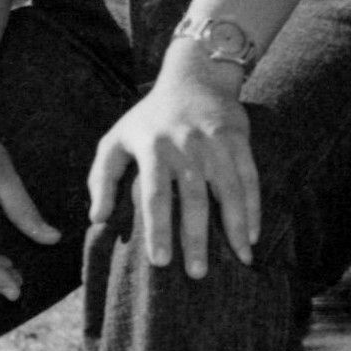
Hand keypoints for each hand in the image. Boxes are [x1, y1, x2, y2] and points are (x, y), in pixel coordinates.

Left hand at [88, 50, 261, 276]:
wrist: (194, 76)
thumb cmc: (149, 118)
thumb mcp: (115, 139)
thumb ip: (102, 178)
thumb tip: (97, 218)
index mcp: (153, 148)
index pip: (154, 195)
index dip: (158, 229)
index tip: (160, 261)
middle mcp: (186, 146)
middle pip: (194, 198)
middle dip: (197, 238)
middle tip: (198, 273)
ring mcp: (216, 143)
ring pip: (229, 190)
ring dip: (235, 227)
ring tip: (240, 260)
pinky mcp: (239, 140)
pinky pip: (250, 179)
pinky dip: (253, 208)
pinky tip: (252, 236)